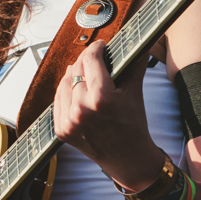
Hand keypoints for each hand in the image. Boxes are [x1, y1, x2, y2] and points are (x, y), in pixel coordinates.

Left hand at [51, 41, 166, 191]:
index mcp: (102, 98)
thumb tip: (142, 40)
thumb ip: (135, 63)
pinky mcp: (61, 130)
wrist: (127, 159)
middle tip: (94, 57)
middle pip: (76, 69)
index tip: (101, 46)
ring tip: (83, 71)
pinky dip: (65, 91)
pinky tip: (74, 87)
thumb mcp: (135, 92)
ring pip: (64, 83)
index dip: (96, 48)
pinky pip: (57, 100)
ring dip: (73, 73)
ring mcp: (69, 121)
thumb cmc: (133, 125)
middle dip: (85, 59)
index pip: (91, 59)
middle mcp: (82, 109)